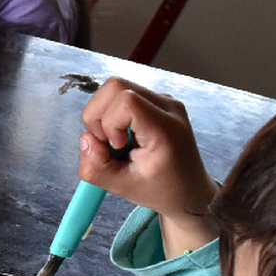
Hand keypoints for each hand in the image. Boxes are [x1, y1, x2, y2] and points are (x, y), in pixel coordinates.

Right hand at [79, 77, 219, 252]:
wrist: (190, 189)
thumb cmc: (162, 189)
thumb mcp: (124, 188)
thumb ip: (96, 168)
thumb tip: (86, 140)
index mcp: (165, 128)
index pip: (126, 100)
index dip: (109, 122)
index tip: (117, 147)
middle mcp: (167, 106)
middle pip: (115, 85)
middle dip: (98, 114)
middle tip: (108, 143)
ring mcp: (163, 100)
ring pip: (115, 87)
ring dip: (103, 114)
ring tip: (116, 141)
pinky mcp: (156, 100)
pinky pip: (122, 94)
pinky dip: (112, 114)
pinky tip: (124, 136)